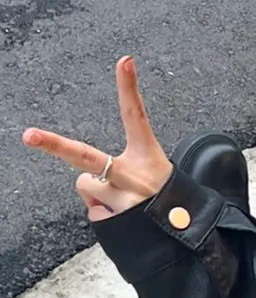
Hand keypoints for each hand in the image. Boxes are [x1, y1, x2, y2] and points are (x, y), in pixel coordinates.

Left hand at [22, 56, 173, 221]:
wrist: (185, 236)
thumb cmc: (168, 200)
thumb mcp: (157, 175)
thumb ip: (119, 173)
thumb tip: (86, 183)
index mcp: (147, 156)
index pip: (136, 115)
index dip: (129, 88)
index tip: (124, 61)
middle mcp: (133, 176)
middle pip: (85, 157)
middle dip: (54, 145)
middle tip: (28, 135)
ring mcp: (122, 200)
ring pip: (86, 188)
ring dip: (99, 195)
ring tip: (125, 203)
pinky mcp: (114, 222)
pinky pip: (93, 212)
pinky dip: (105, 215)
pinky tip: (126, 219)